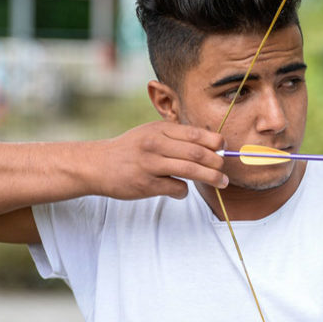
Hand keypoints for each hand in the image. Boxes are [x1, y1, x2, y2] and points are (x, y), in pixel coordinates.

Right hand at [93, 121, 228, 199]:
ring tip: (222, 182)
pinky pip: (176, 188)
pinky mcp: (146, 184)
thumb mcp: (150, 133)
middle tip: (225, 170)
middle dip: (217, 162)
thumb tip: (210, 143)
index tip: (224, 147)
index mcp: (159, 130)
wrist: (97, 164)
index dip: (215, 141)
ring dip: (211, 177)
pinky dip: (184, 191)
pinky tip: (181, 191)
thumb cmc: (130, 149)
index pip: (195, 134)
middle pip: (196, 153)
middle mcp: (155, 144)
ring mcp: (150, 165)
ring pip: (190, 171)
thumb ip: (175, 136)